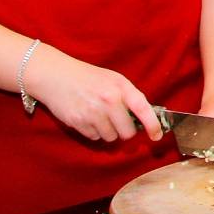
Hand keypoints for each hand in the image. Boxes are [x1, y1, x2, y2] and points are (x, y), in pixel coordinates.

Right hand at [24, 45, 162, 142]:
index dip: (153, 125)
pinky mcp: (78, 122)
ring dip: (108, 131)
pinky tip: (88, 118)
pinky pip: (94, 137)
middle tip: (119, 122)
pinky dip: (94, 132)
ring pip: (111, 137)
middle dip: (125, 131)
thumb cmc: (88, 77)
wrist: (57, 76)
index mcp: (121, 87)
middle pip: (127, 132)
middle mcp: (109, 101)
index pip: (143, 109)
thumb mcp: (114, 79)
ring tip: (100, 116)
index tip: (157, 135)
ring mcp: (93, 113)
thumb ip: (129, 96)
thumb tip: (145, 117)